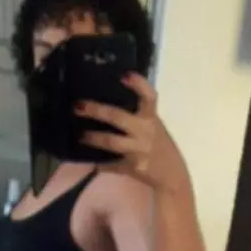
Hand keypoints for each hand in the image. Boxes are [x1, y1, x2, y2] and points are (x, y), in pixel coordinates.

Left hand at [75, 74, 188, 195]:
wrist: (172, 174)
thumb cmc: (160, 145)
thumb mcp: (154, 127)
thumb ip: (137, 116)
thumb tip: (109, 107)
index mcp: (151, 118)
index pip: (149, 97)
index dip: (138, 85)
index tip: (125, 75)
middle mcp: (145, 131)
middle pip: (118, 117)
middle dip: (97, 111)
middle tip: (78, 107)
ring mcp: (139, 150)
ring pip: (112, 141)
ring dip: (94, 138)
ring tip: (82, 136)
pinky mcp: (133, 167)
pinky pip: (113, 165)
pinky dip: (102, 165)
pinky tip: (94, 163)